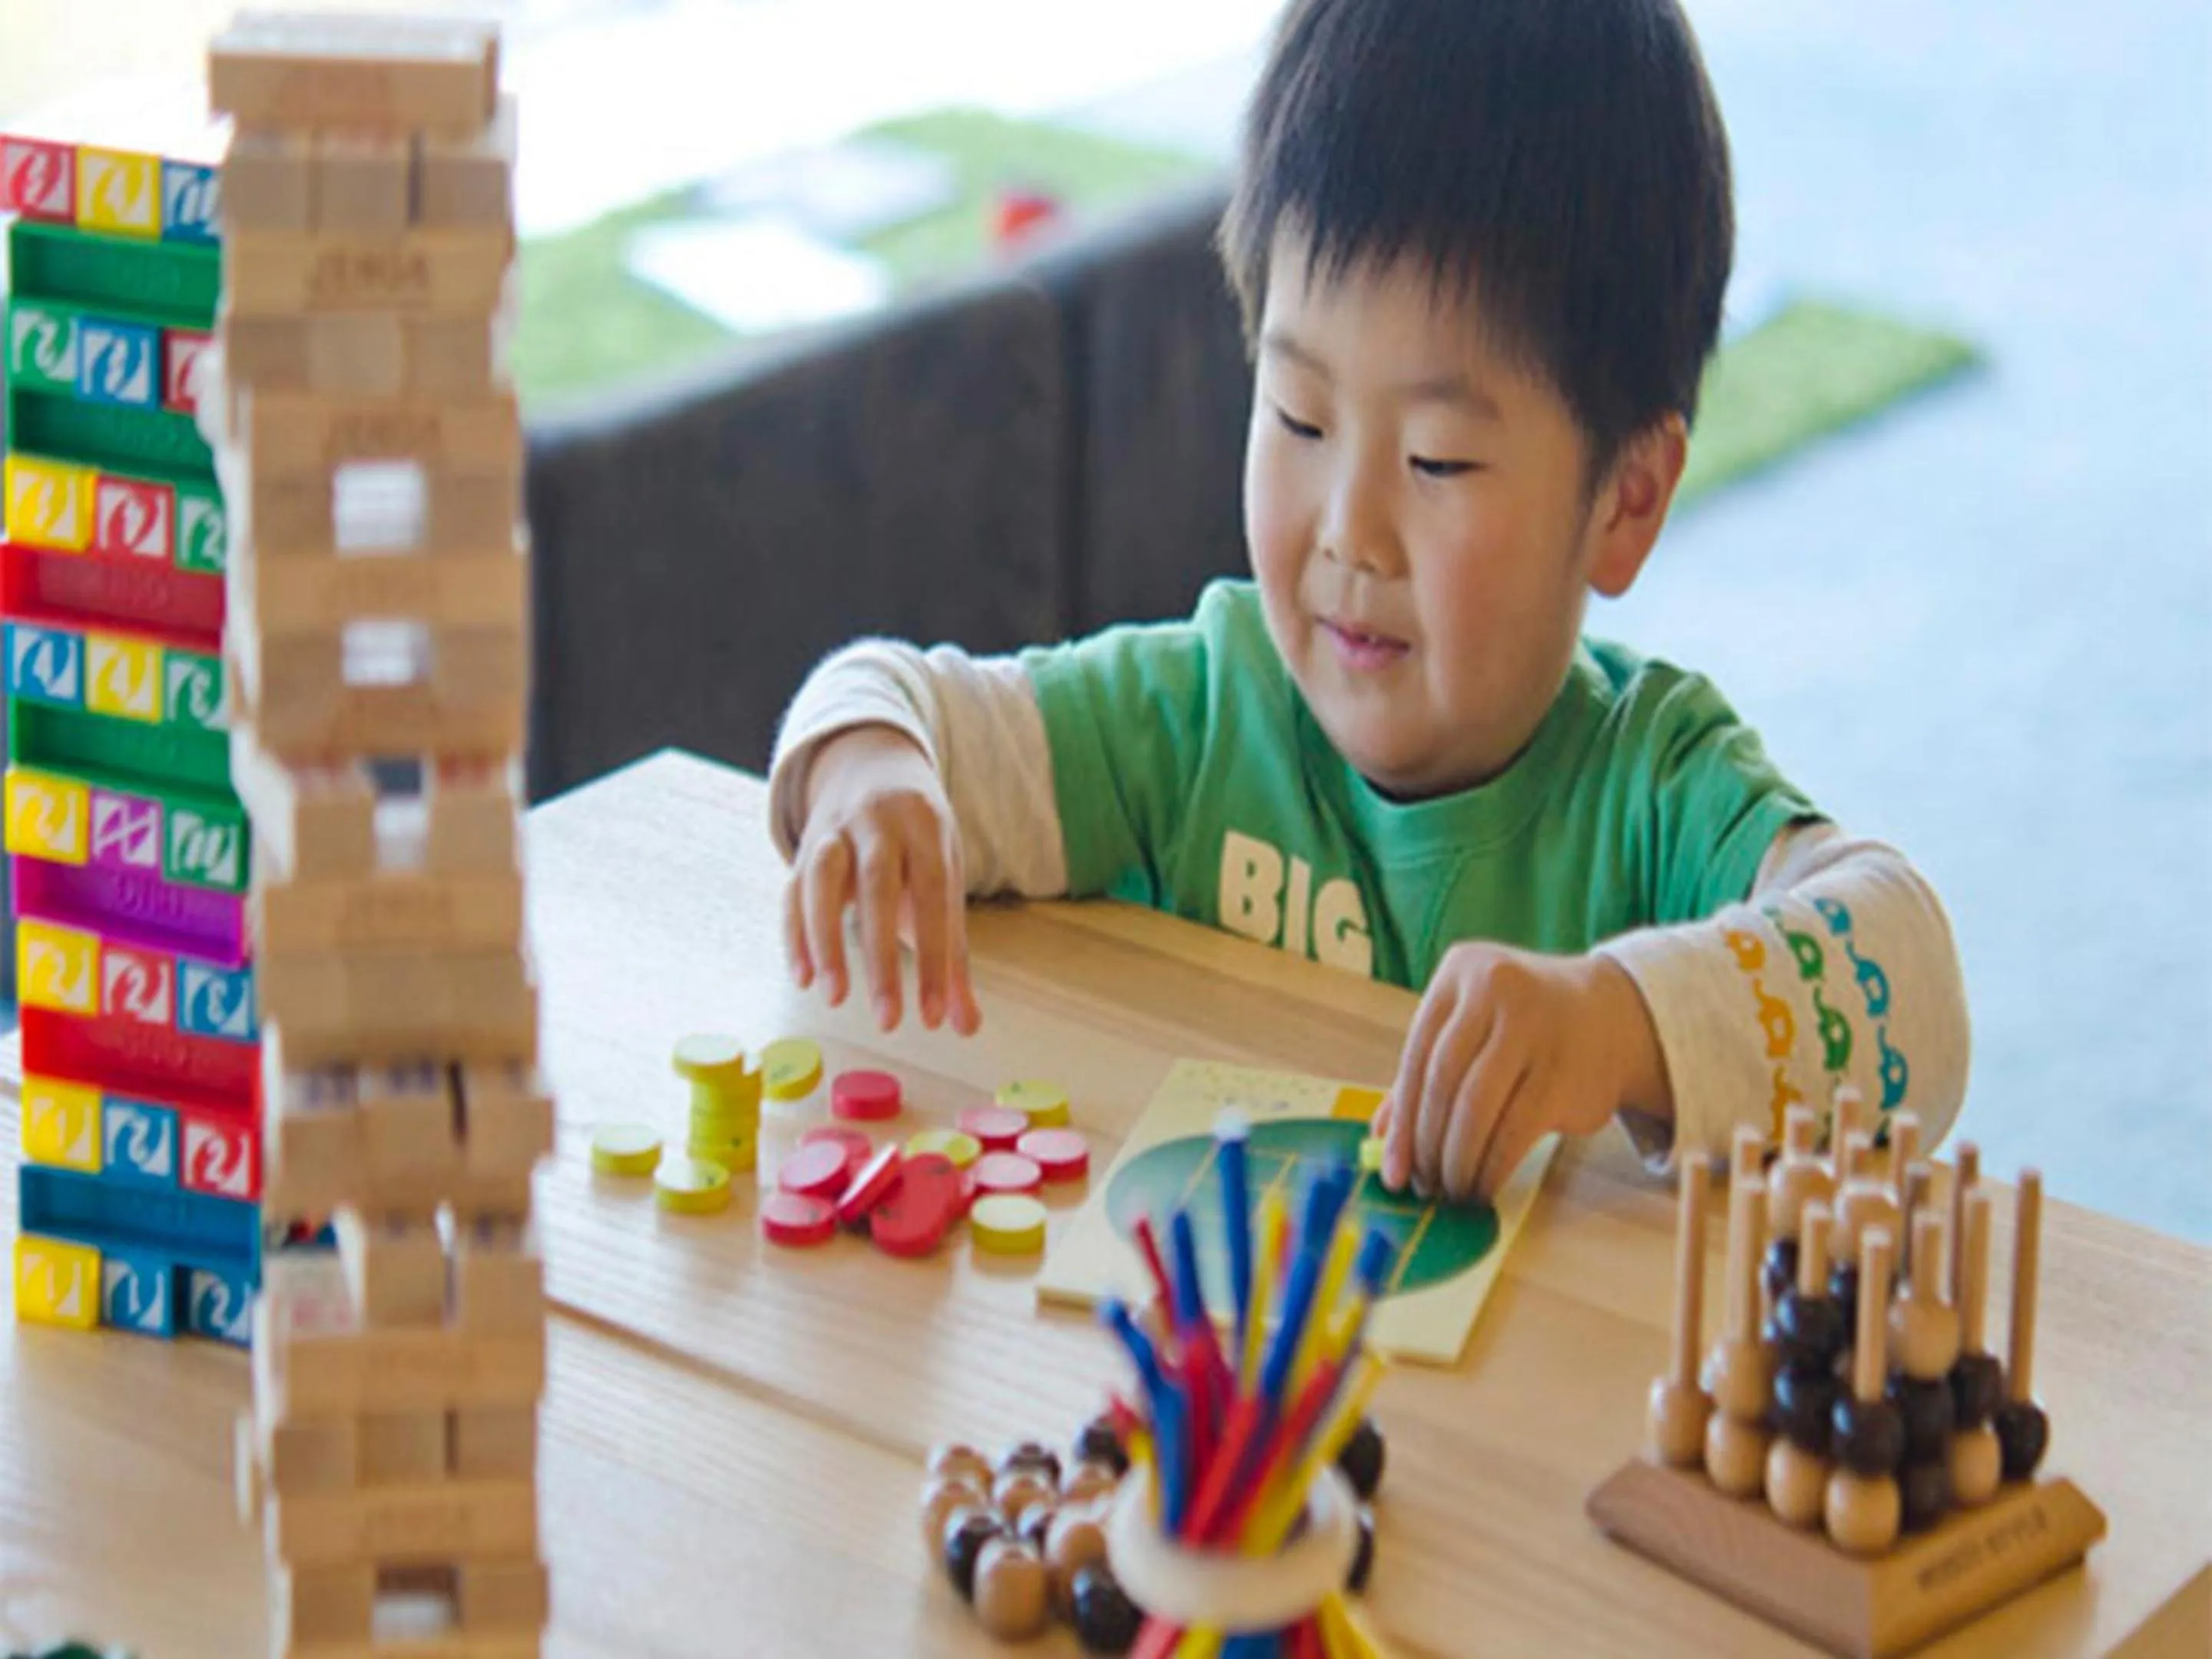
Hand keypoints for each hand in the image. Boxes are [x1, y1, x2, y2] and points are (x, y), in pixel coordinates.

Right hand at [784, 725, 981, 1033]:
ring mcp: (835, 830)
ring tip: (834, 997)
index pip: (935, 897)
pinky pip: (792, 891)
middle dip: (882, 958)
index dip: (935, 959)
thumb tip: (967, 1027)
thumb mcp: (944, 880)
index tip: (935, 1017)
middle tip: (888, 1021)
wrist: (871, 769)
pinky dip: (796, 935)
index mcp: (927, 828)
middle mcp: (879, 823)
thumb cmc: (917, 843)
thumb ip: (951, 956)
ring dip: (826, 941)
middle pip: (878, 887)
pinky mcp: (802, 848)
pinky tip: (804, 978)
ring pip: (823, 879)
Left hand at [1376, 944, 1665, 1202]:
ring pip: (1476, 1109)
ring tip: (1452, 1189)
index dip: (1402, 1120)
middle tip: (1424, 1186)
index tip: (1393, 1171)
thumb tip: (1382, 1142)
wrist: (1610, 1014)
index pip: (1417, 1055)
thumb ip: (1424, 1073)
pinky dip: (1492, 1166)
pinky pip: (1514, 1130)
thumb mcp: (1471, 1025)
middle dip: (1427, 1145)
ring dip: (1458, 1162)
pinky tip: (1484, 1184)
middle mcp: (1497, 987)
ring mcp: (1535, 1026)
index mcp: (1461, 970)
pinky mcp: (1564, 1071)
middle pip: (1443, 1081)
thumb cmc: (1524, 1025)